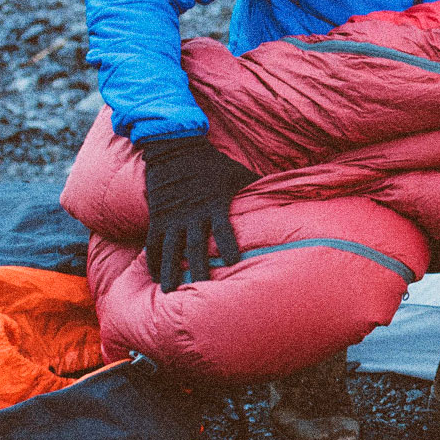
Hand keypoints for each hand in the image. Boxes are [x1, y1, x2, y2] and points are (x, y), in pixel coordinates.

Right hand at [140, 135, 257, 291]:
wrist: (175, 147)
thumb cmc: (213, 164)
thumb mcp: (238, 174)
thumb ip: (257, 188)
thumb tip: (286, 193)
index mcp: (215, 205)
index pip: (224, 228)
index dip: (228, 244)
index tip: (232, 262)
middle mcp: (193, 214)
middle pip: (196, 246)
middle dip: (198, 268)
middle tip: (200, 290)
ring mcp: (173, 217)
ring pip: (171, 249)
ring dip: (171, 270)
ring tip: (170, 292)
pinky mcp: (158, 217)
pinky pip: (153, 242)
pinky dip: (153, 259)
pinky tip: (155, 276)